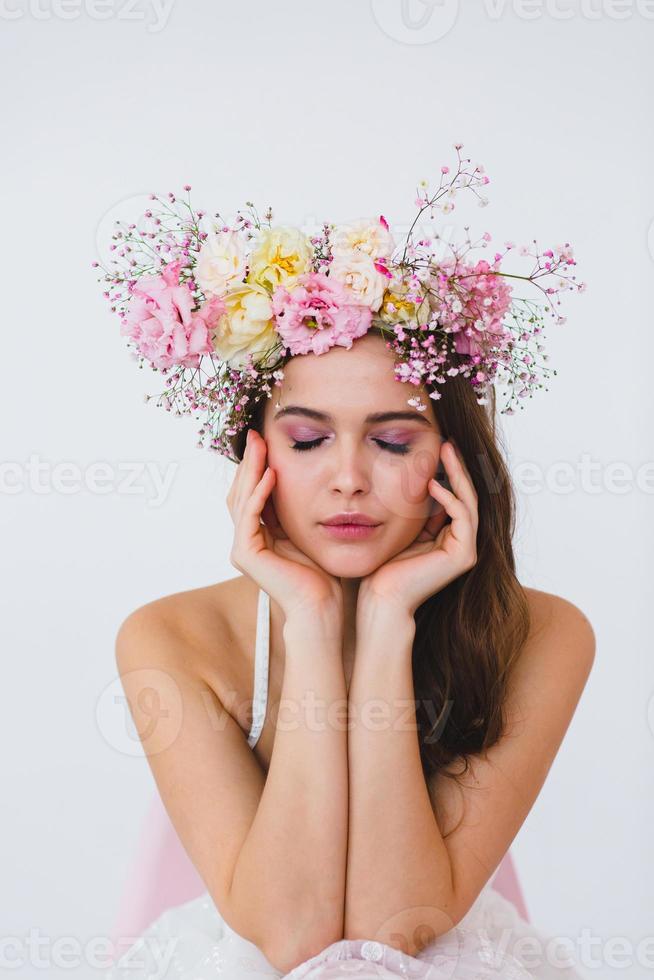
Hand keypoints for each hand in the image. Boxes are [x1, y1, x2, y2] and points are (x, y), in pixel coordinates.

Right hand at [227, 429, 343, 621]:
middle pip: (240, 492)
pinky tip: (271, 474)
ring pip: (241, 499)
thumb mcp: (306, 531)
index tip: (264, 440)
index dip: (255, 466)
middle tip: (256, 434)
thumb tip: (298, 478)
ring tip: (260, 445)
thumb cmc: (321, 574)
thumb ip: (295, 509)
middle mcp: (245, 541)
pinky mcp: (245, 554)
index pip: (250, 493)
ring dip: (251, 470)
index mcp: (257, 536)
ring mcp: (242, 548)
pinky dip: (259, 494)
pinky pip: (249, 516)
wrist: (321, 605)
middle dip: (249, 462)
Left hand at [358, 439, 478, 618]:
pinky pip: (463, 516)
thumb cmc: (384, 566)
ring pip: (468, 501)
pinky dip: (449, 497)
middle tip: (447, 442)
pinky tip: (432, 484)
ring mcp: (466, 550)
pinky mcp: (463, 555)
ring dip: (457, 474)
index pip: (454, 496)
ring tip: (444, 452)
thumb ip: (416, 509)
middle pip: (465, 495)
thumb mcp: (402, 528)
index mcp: (448, 536)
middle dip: (457, 467)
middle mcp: (462, 542)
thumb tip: (420, 479)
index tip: (437, 447)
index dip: (448, 471)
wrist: (381, 597)